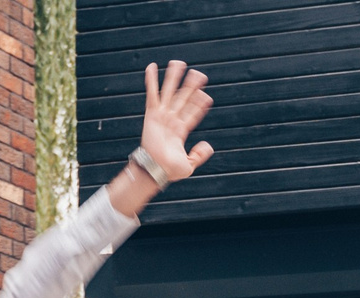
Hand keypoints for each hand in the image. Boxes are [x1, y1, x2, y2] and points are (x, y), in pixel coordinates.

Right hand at [108, 60, 212, 214]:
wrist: (156, 170)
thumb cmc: (170, 171)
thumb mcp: (189, 165)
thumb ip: (199, 155)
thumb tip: (208, 146)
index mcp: (180, 131)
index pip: (192, 113)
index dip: (199, 105)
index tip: (206, 96)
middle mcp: (171, 121)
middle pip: (183, 98)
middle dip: (191, 86)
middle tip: (199, 74)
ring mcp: (162, 116)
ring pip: (170, 92)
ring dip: (174, 78)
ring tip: (179, 63)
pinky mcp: (152, 114)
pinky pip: (152, 94)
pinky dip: (151, 81)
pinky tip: (152, 67)